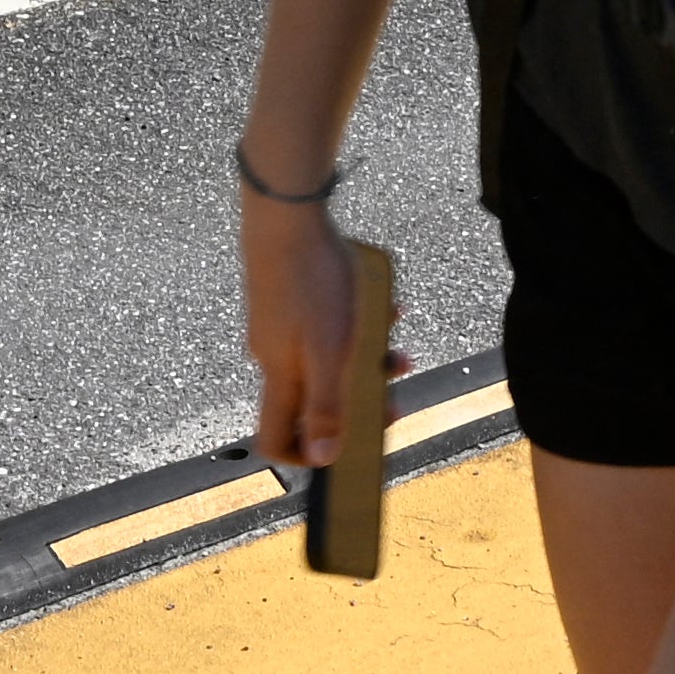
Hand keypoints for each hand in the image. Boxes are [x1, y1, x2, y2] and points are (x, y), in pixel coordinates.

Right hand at [239, 187, 389, 471]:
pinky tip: (386, 304)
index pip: (275, 438)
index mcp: (281, 377)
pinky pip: (328, 323)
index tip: (340, 454)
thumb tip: (323, 459)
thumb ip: (326, 406)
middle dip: (358, 399)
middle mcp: (275, 355)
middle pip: (314, 397)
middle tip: (394, 392)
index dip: (303, 456)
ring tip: (399, 345)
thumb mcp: (330, 351)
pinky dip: (357, 323)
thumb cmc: (312, 284)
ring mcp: (280, 323)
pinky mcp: (290, 295)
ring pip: (327, 357)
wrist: (287, 214)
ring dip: (366, 357)